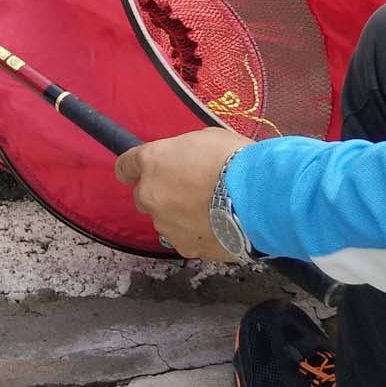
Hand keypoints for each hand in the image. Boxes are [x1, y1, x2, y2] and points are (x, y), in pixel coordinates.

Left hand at [114, 127, 253, 260]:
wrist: (260, 199)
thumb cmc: (235, 160)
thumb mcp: (205, 139)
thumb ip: (183, 154)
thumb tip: (183, 162)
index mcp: (152, 162)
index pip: (125, 166)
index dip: (131, 170)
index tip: (136, 173)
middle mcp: (150, 194)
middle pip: (143, 197)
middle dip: (160, 195)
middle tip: (189, 191)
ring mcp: (165, 223)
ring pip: (164, 220)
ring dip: (179, 216)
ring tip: (211, 212)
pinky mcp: (184, 246)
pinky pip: (185, 238)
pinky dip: (197, 234)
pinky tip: (219, 227)